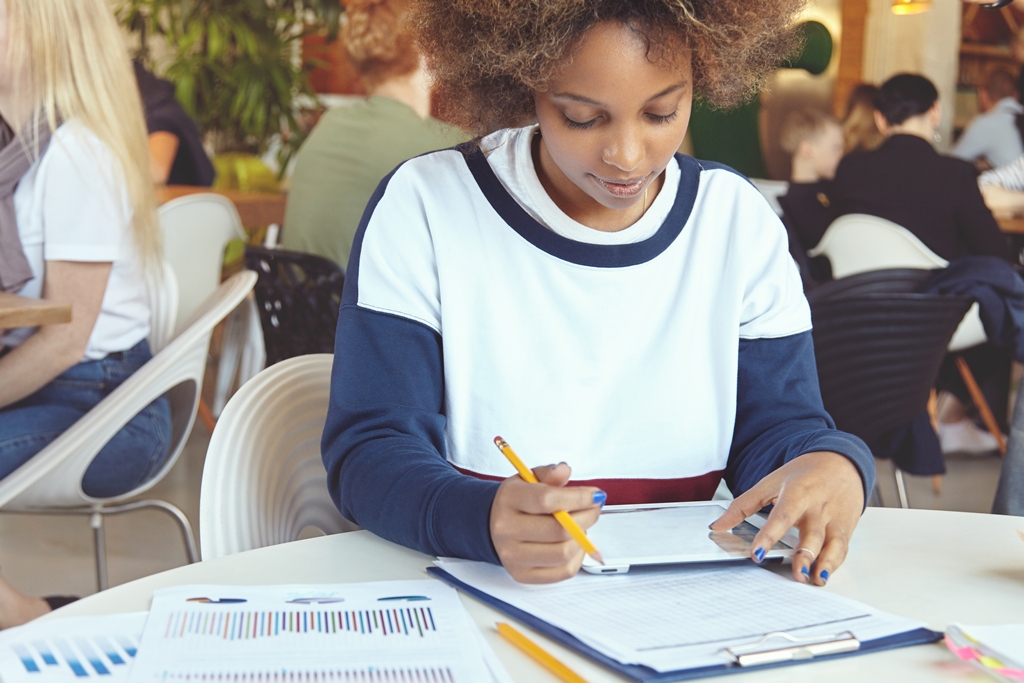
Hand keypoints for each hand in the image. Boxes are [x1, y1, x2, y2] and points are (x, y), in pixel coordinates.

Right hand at [489, 462, 604, 582]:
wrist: (492, 525)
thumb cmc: (517, 501)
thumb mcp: (529, 479)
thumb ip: (549, 473)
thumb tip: (564, 471)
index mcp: (509, 500)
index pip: (546, 500)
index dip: (578, 498)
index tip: (596, 495)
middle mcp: (506, 530)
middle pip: (559, 530)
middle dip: (587, 517)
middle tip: (594, 508)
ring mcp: (513, 556)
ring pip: (564, 553)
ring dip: (582, 539)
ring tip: (580, 526)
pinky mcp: (523, 575)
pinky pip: (564, 571)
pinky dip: (577, 557)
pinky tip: (573, 543)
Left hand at [710, 452, 863, 585]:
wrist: (841, 462)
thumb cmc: (804, 474)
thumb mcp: (770, 483)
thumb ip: (743, 506)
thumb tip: (717, 526)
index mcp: (797, 494)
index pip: (782, 517)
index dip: (769, 536)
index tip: (757, 553)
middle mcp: (818, 508)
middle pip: (812, 534)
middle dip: (805, 556)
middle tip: (796, 574)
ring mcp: (834, 519)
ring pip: (832, 544)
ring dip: (825, 564)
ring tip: (815, 580)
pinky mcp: (845, 529)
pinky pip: (841, 549)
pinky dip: (834, 564)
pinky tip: (823, 576)